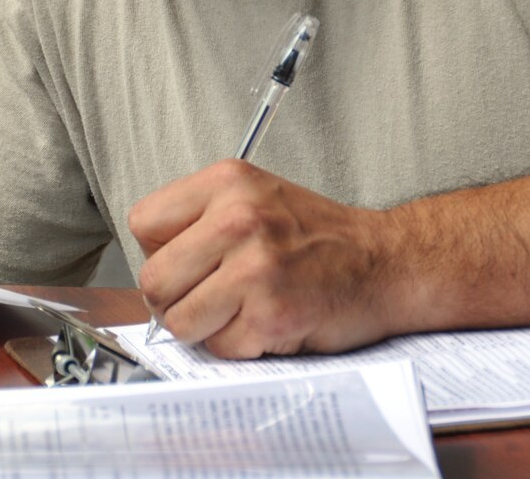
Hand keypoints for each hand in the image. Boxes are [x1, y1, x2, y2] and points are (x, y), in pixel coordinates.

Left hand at [129, 160, 397, 357]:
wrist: (385, 262)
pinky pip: (219, 347)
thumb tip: (150, 267)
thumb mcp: (256, 197)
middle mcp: (238, 218)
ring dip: (207, 327)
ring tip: (241, 309)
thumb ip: (201, 220)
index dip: (161, 251)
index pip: (143, 222)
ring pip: (179, 321)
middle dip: (176, 299)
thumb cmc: (320, 237)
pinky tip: (267, 322)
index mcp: (228, 182)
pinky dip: (240, 345)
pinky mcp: (270, 314)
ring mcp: (254, 268)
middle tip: (210, 297)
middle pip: (154, 279)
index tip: (188, 262)